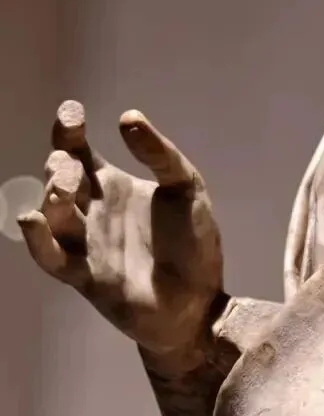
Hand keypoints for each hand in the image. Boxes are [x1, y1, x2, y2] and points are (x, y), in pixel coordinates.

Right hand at [18, 100, 224, 375]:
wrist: (200, 301)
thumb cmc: (194, 243)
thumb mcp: (186, 187)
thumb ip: (160, 155)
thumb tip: (127, 116)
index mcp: (111, 185)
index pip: (77, 150)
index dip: (67, 130)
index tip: (71, 115)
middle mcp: (90, 210)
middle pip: (58, 177)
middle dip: (59, 167)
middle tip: (74, 168)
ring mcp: (84, 243)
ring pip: (51, 213)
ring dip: (52, 197)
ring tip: (65, 189)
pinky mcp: (84, 276)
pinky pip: (50, 257)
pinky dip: (36, 240)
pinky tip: (32, 220)